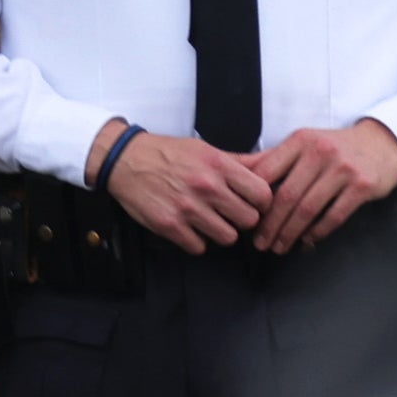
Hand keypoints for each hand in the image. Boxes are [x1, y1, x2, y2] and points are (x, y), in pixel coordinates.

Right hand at [102, 128, 272, 252]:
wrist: (126, 161)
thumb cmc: (168, 154)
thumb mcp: (206, 149)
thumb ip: (239, 162)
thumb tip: (270, 163)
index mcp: (218, 165)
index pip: (262, 194)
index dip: (261, 202)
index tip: (252, 203)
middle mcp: (206, 186)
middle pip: (248, 220)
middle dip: (241, 219)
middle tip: (229, 213)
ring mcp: (188, 208)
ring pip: (227, 237)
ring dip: (220, 232)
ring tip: (208, 220)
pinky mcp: (170, 226)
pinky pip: (199, 247)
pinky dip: (196, 241)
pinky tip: (189, 227)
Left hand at [250, 118, 396, 253]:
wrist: (381, 144)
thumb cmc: (333, 148)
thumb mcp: (302, 144)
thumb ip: (271, 159)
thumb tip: (232, 169)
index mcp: (299, 141)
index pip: (267, 173)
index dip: (253, 200)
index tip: (245, 220)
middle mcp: (320, 151)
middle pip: (285, 196)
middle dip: (269, 225)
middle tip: (260, 244)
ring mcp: (343, 168)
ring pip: (308, 209)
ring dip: (290, 233)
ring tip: (280, 247)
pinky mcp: (361, 185)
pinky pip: (334, 216)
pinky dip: (317, 232)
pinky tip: (307, 240)